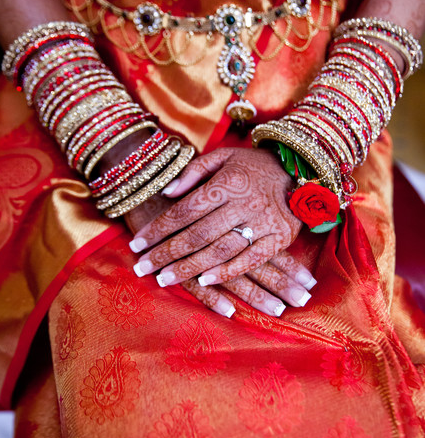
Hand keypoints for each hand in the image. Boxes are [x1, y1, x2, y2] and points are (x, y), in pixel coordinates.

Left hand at [130, 147, 302, 288]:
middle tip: (142, 268)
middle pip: (197, 234)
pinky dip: (227, 272)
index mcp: (226, 183)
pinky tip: (205, 281)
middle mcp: (242, 204)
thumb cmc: (254, 165)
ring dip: (190, 267)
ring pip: (220, 250)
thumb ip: (193, 171)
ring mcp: (262, 222)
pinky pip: (251, 259)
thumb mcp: (223, 156)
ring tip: (165, 279)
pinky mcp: (278, 238)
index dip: (158, 229)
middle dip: (167, 253)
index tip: (137, 244)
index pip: (184, 210)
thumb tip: (166, 192)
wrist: (300, 168)